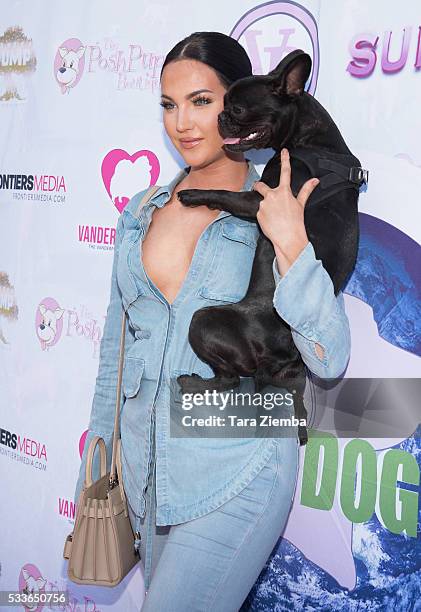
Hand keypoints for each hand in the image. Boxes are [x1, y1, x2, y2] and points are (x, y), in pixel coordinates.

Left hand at [253, 148, 318, 268]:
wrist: (288, 238)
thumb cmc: (296, 222)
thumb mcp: (301, 204)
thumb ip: (306, 190)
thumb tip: (315, 180)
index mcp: (284, 191)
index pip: (286, 172)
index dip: (285, 160)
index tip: (284, 151)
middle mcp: (272, 195)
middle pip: (260, 186)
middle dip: (258, 186)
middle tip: (258, 188)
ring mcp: (264, 204)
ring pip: (262, 202)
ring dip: (265, 206)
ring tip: (274, 216)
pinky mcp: (258, 214)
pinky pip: (259, 212)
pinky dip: (264, 216)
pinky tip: (270, 222)